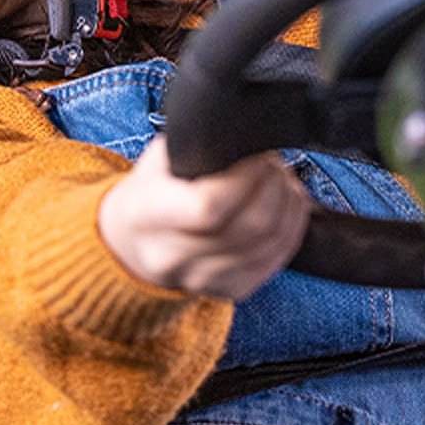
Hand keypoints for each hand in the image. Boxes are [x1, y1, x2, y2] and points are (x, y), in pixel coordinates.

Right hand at [97, 139, 311, 299]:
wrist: (133, 243)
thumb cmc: (151, 192)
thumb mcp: (160, 157)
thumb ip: (200, 146)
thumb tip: (251, 134)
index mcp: (146, 214)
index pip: (208, 207)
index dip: (246, 178)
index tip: (256, 156)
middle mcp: (170, 255)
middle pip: (249, 226)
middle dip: (274, 185)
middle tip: (274, 164)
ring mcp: (201, 280)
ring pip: (269, 243)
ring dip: (288, 205)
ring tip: (282, 181)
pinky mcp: (230, 290)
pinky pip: (276, 261)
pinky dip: (291, 229)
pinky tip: (287, 206)